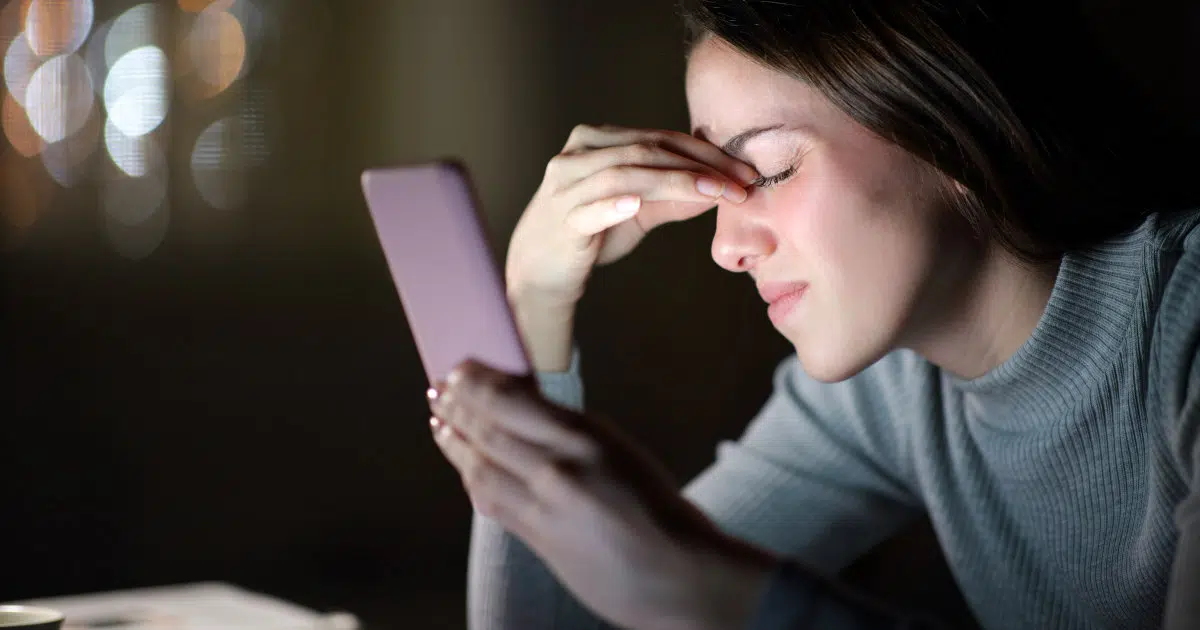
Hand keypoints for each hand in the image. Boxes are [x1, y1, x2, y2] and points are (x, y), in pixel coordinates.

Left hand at [427, 360, 775, 629]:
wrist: (679, 574)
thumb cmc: (661, 511)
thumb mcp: (621, 454)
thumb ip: (574, 436)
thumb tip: (529, 413)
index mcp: (586, 438)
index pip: (512, 402)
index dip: (475, 384)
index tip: (459, 369)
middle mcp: (560, 470)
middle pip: (488, 432)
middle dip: (456, 408)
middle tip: (438, 389)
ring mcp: (545, 508)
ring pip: (480, 468)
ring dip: (454, 443)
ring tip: (440, 423)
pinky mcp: (539, 541)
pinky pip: (492, 503)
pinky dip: (473, 479)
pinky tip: (466, 467)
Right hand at [506, 124, 757, 308]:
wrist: (539, 272)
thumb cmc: (589, 236)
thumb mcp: (638, 210)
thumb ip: (674, 196)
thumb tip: (722, 189)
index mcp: (596, 141)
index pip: (660, 138)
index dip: (706, 153)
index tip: (744, 172)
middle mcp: (577, 155)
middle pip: (647, 151)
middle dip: (700, 167)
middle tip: (739, 185)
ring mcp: (565, 186)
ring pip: (625, 173)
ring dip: (674, 182)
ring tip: (712, 194)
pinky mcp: (560, 219)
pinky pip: (588, 208)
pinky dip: (612, 204)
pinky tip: (636, 203)